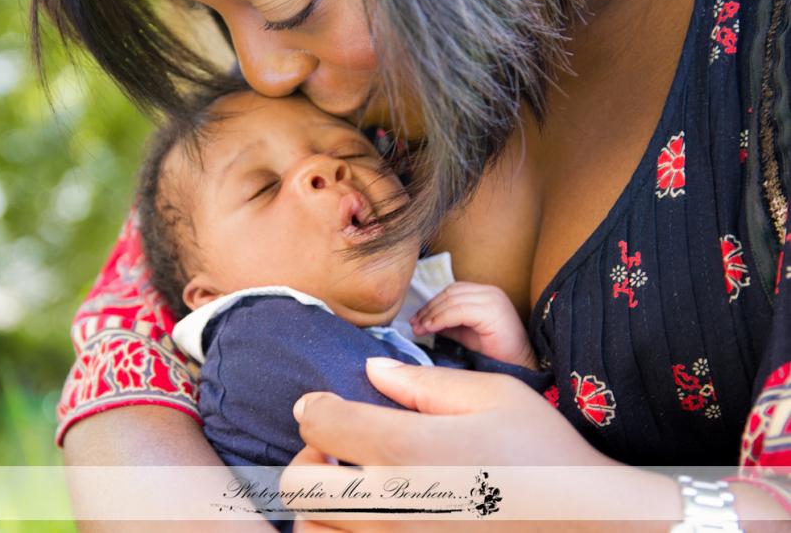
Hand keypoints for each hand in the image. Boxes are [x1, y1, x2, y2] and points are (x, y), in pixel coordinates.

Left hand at [281, 360, 635, 532]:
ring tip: (353, 489)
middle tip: (335, 454)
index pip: (319, 422)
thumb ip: (424, 384)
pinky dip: (340, 532)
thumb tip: (373, 372)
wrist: (589, 523)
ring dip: (320, 504)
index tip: (325, 405)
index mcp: (406, 449)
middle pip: (298, 484)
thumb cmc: (546, 456)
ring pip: (311, 527)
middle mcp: (388, 504)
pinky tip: (372, 518)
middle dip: (307, 461)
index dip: (316, 406)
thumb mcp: (495, 397)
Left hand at [409, 282, 535, 368]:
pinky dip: (442, 318)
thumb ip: (447, 323)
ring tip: (420, 328)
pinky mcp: (493, 311)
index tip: (416, 320)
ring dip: (432, 314)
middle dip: (429, 309)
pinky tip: (431, 328)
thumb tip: (422, 321)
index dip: (431, 304)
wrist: (521, 366)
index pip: (451, 291)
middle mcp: (490, 292)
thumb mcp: (464, 333)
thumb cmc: (495, 352)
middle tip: (415, 325)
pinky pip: (459, 310)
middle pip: (450, 292)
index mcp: (485, 293)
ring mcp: (493, 299)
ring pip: (452, 300)